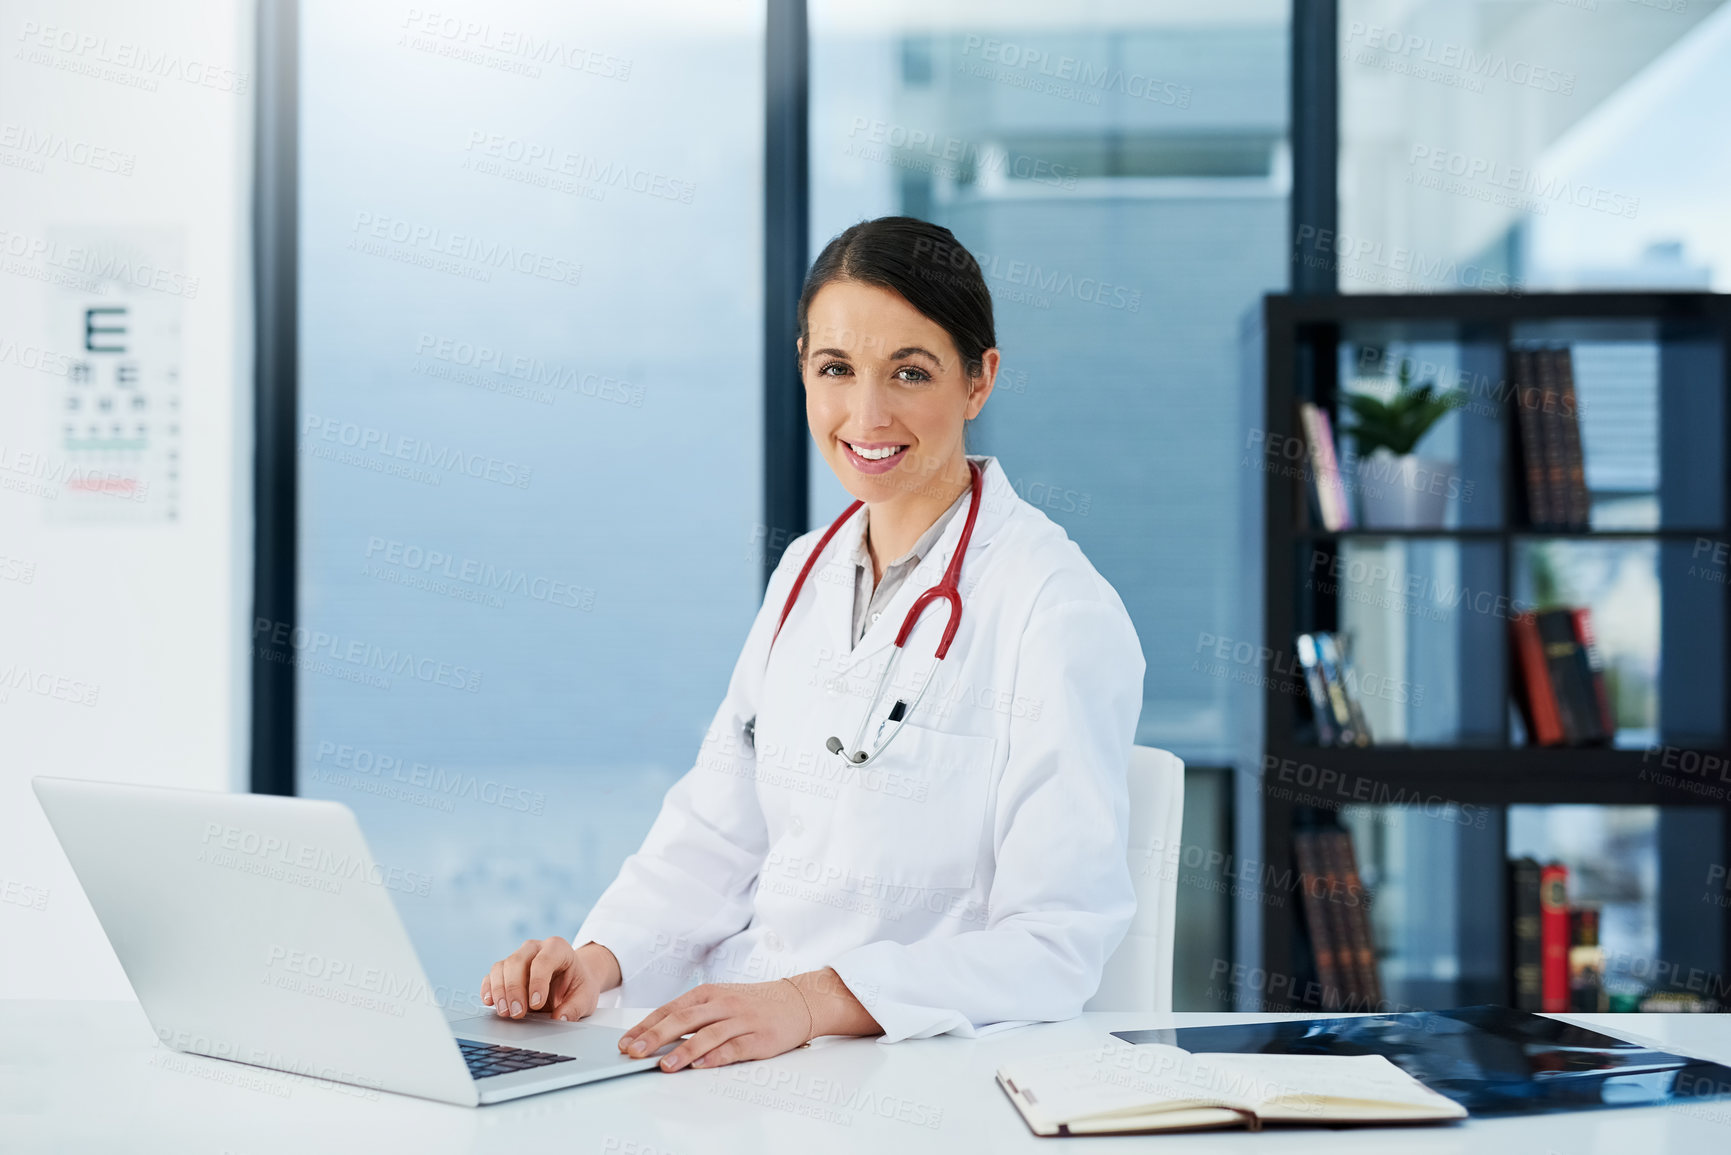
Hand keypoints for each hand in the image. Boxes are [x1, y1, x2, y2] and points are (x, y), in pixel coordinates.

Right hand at [481, 937, 621, 1021]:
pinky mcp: (506, 970)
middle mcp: (535, 948)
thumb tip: (561, 1019)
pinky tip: (490, 1002)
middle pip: (517, 961)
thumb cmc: (578, 985)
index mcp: (558, 948)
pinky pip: (492, 975)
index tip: (537, 1004)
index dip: (538, 982)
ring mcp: (518, 957)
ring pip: (501, 967)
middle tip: (517, 1013)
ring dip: (500, 991)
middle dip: (515, 989)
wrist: (572, 979)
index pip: (544, 960)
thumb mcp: (585, 996)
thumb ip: (575, 1007)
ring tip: (505, 1013)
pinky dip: (488, 988)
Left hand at [619, 968, 879, 1071]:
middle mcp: (723, 1003)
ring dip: (683, 1051)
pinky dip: (716, 1057)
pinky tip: (701, 1066)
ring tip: (664, 1065)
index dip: (646, 1026)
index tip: (626, 1042)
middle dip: (655, 1037)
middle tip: (634, 1052)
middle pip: (683, 1020)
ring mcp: (741, 1020)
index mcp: (709, 993)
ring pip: (707, 1034)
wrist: (799, 1000)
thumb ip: (693, 1015)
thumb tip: (657, 1035)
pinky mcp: (759, 1038)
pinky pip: (734, 1047)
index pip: (670, 1009)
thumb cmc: (754, 1003)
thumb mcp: (721, 1000)